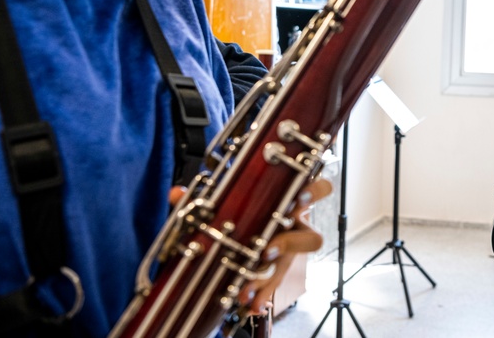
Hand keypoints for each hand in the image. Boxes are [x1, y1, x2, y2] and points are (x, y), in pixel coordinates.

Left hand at [169, 178, 332, 315]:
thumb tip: (176, 193)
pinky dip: (260, 296)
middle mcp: (296, 230)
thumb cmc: (250, 205)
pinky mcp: (277, 272)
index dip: (313, 193)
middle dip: (292, 244)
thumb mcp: (231, 197)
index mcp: (291, 201)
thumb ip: (206, 196)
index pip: (317, 190)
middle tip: (269, 249)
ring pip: (288, 275)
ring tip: (249, 285)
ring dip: (272, 277)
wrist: (253, 228)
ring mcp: (289, 255)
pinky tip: (247, 305)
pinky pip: (274, 287)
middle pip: (312, 238)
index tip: (298, 199)